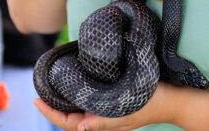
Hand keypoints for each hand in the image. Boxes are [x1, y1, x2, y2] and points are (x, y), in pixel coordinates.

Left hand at [33, 82, 175, 130]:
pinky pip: (92, 99)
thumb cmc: (151, 104)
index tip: (37, 100)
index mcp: (103, 123)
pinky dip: (81, 92)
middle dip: (54, 107)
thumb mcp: (128, 112)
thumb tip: (81, 129)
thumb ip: (105, 121)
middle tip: (42, 90)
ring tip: (54, 86)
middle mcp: (102, 117)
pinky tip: (78, 81)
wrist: (171, 99)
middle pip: (72, 117)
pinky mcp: (114, 99)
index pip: (70, 123)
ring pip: (81, 108)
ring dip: (66, 99)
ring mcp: (108, 109)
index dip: (51, 114)